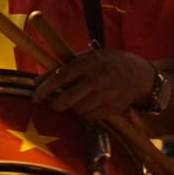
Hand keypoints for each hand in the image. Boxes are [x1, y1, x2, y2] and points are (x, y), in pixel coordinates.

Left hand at [33, 49, 155, 119]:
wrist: (137, 73)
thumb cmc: (105, 63)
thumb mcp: (86, 58)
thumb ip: (63, 68)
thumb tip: (38, 81)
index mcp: (90, 61)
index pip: (63, 75)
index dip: (47, 87)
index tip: (36, 95)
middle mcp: (99, 78)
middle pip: (70, 98)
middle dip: (57, 103)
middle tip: (53, 103)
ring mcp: (107, 94)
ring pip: (79, 109)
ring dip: (72, 107)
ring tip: (75, 100)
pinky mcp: (113, 108)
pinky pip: (90, 116)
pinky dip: (84, 113)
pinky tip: (88, 104)